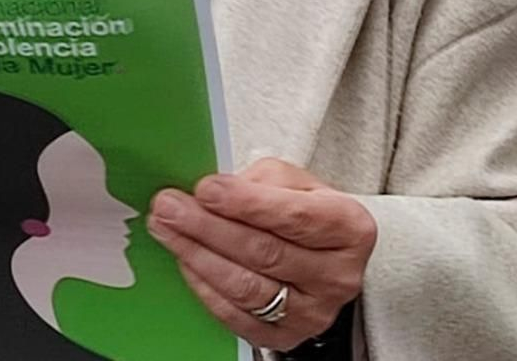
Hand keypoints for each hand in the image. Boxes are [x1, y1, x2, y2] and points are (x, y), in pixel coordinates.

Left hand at [148, 158, 375, 351]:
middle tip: (171, 208)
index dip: (246, 203)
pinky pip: (237, 316)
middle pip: (265, 252)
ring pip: (246, 287)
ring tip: (167, 230)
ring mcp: (314, 312)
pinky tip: (186, 261)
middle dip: (209, 227)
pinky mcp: (286, 336)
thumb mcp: (294, 181)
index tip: (206, 189)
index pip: (294, 216)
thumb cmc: (306, 211)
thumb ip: (258, 182)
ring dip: (198, 256)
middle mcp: (337, 275)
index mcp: (349, 228)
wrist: (323, 254)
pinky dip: (205, 288)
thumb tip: (212, 192)